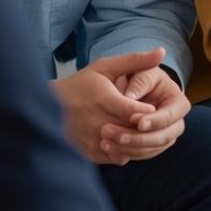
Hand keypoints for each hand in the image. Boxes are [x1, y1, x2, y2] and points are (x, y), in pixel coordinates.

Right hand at [51, 48, 187, 164]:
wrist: (47, 107)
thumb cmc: (80, 84)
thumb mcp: (105, 67)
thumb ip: (135, 60)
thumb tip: (162, 52)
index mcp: (103, 99)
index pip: (134, 112)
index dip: (148, 113)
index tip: (155, 109)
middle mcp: (97, 122)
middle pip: (132, 132)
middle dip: (147, 129)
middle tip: (158, 123)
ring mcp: (93, 140)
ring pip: (127, 148)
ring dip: (140, 142)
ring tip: (147, 132)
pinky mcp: (90, 153)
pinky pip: (118, 158)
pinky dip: (129, 151)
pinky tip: (133, 141)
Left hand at [100, 54, 190, 164]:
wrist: (133, 87)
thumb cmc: (140, 76)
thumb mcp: (142, 73)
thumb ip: (139, 82)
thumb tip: (129, 98)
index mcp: (178, 103)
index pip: (171, 116)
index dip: (155, 120)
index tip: (136, 121)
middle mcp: (175, 123)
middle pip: (164, 137)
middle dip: (140, 139)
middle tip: (118, 136)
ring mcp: (164, 137)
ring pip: (151, 149)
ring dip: (130, 148)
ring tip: (107, 141)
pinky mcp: (151, 146)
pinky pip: (141, 155)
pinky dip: (125, 153)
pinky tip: (107, 147)